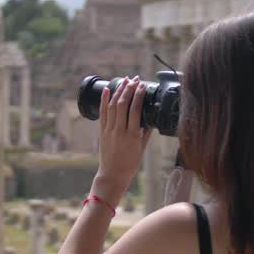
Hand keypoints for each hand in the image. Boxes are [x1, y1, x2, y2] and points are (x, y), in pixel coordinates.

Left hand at [95, 76, 152, 205]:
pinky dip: (104, 100)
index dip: (138, 95)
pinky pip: (102, 113)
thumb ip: (146, 133)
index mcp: (132, 135)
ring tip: (124, 80)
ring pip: (112, 106)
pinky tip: (107, 89)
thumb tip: (151, 120)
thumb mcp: (142, 148)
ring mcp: (109, 130)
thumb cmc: (130, 164)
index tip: (142, 86)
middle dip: (129, 89)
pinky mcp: (102, 131)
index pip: (135, 110)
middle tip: (135, 79)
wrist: (113, 174)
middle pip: (123, 104)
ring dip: (118, 91)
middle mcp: (119, 131)